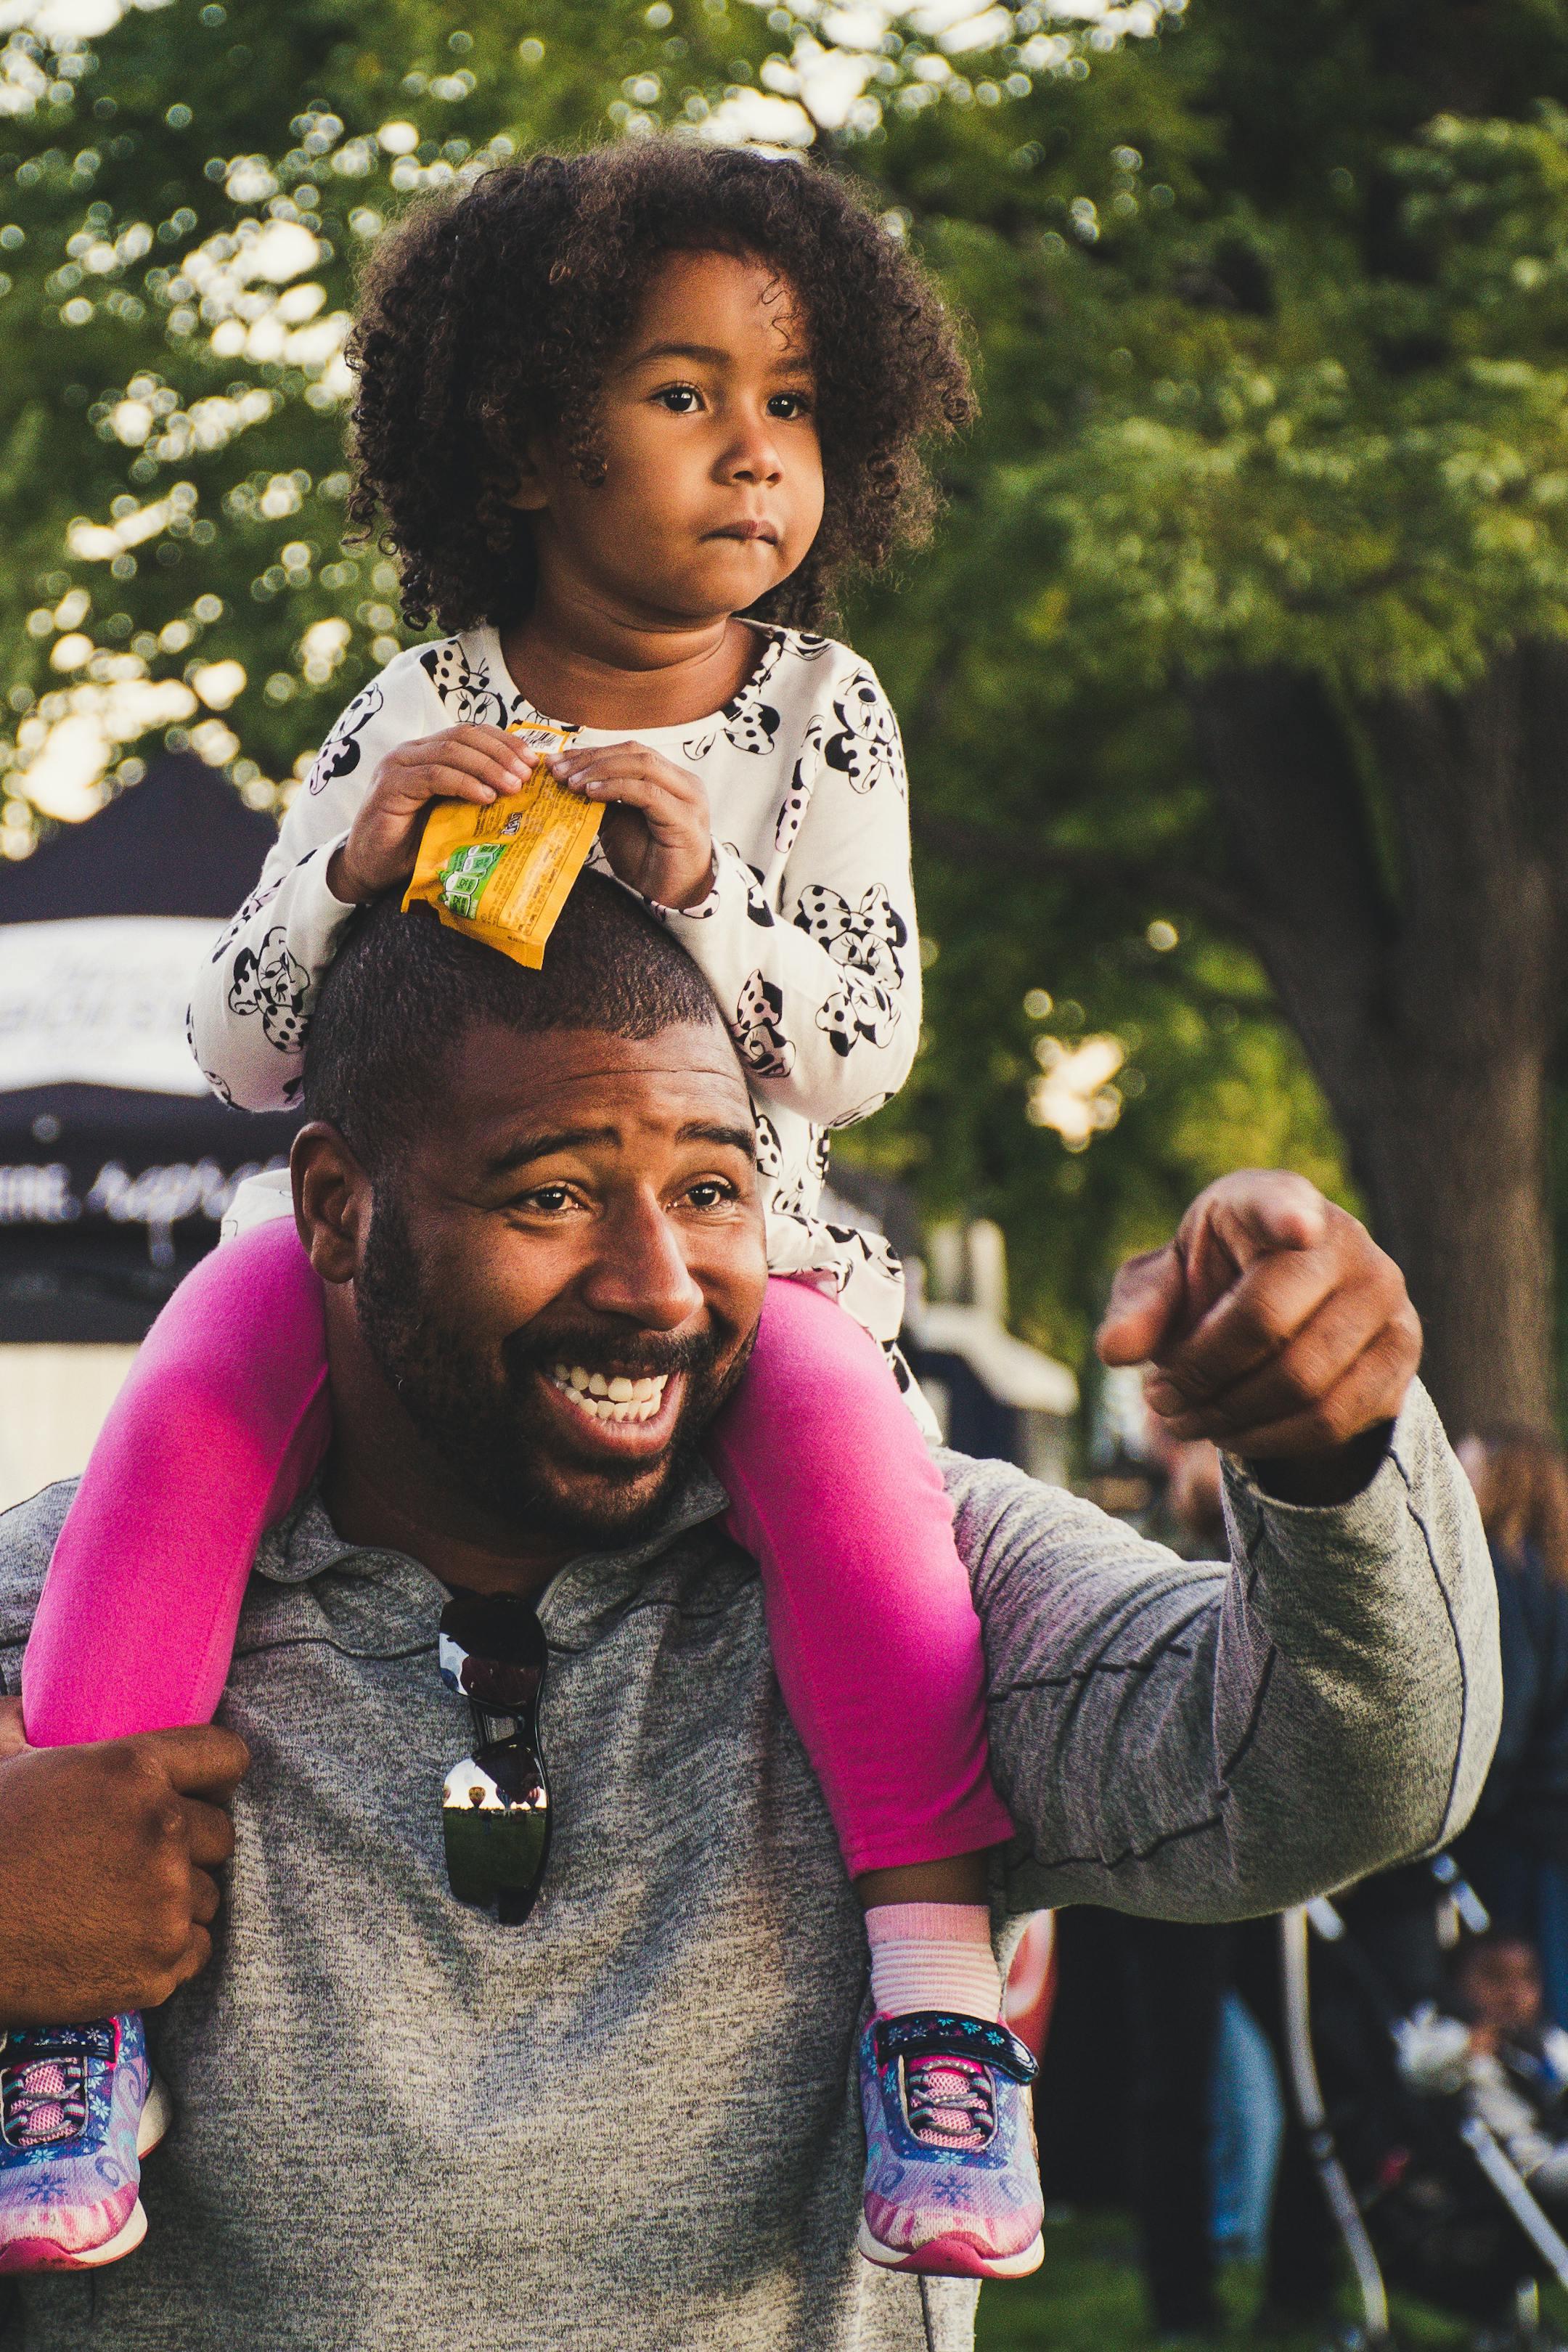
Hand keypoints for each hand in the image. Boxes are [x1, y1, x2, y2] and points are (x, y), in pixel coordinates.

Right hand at [0, 1697, 249, 2024]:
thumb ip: (22, 1724)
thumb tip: (26, 1706)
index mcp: (131, 1770)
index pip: (225, 1756)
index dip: (215, 1775)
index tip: (202, 1791)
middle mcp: (162, 1831)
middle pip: (220, 1833)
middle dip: (188, 1844)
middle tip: (137, 1858)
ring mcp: (165, 1902)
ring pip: (206, 1895)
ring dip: (175, 1899)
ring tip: (118, 1904)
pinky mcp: (160, 1966)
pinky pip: (196, 1949)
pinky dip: (167, 1951)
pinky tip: (121, 1944)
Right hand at [327, 726, 536, 904]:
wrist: (371, 868)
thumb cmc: (414, 844)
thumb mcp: (452, 815)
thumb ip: (475, 796)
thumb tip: (522, 792)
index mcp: (427, 752)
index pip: (470, 733)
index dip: (503, 741)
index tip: (532, 761)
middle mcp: (411, 752)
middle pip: (464, 737)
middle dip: (501, 753)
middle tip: (527, 774)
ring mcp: (398, 766)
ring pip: (451, 752)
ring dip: (488, 767)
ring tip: (514, 786)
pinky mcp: (390, 787)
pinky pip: (434, 776)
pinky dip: (464, 783)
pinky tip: (486, 796)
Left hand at [545, 740, 713, 908]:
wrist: (671, 897)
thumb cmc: (648, 862)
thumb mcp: (617, 823)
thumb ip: (602, 798)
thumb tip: (568, 778)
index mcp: (670, 779)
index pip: (628, 752)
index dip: (592, 753)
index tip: (557, 761)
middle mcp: (683, 783)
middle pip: (634, 752)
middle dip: (592, 758)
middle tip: (559, 770)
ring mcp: (688, 798)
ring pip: (642, 765)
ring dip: (601, 770)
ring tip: (572, 782)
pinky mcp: (686, 819)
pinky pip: (648, 793)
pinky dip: (616, 789)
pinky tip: (592, 793)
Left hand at [1095, 1171, 1421, 1498]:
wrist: (1285, 1312)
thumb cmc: (1210, 1284)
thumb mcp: (1162, 1284)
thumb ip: (1138, 1307)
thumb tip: (1115, 1351)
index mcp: (1274, 1199)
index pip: (1283, 1205)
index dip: (1288, 1216)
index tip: (1296, 1229)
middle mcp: (1344, 1241)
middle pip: (1269, 1322)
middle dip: (1201, 1374)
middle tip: (1160, 1399)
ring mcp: (1385, 1297)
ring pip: (1304, 1383)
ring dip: (1230, 1417)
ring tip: (1187, 1421)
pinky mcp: (1402, 1354)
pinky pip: (1333, 1420)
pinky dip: (1272, 1441)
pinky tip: (1234, 1435)